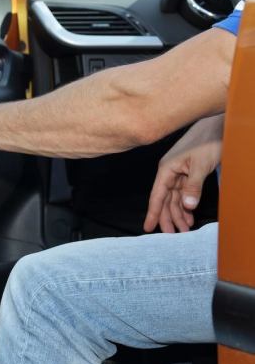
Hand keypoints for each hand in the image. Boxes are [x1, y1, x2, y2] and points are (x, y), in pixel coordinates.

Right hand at [144, 114, 223, 232]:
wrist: (217, 127)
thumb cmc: (206, 141)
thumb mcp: (200, 165)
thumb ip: (193, 186)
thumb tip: (187, 205)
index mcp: (166, 170)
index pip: (157, 196)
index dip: (152, 213)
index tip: (148, 227)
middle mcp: (169, 173)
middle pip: (165, 200)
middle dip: (168, 218)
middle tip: (172, 236)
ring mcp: (178, 174)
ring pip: (175, 199)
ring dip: (179, 214)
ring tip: (184, 230)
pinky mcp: (187, 174)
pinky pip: (183, 194)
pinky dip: (186, 206)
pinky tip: (189, 216)